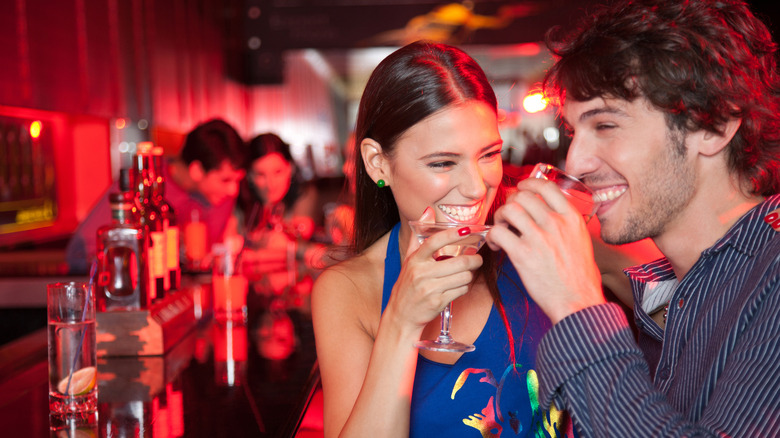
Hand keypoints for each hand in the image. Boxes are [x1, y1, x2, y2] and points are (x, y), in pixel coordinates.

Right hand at [384, 209, 482, 332]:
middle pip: (458, 262)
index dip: (452, 235)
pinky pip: (461, 290)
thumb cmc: (407, 285)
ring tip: (465, 274)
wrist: (401, 315)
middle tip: (477, 258)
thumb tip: (428, 211)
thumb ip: (419, 236)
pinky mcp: (438, 302)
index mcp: (415, 260)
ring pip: (463, 277)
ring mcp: (429, 289)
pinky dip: (464, 287)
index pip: (435, 242)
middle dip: (473, 260)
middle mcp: (421, 273)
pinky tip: (458, 286)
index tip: (467, 230)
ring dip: (468, 276)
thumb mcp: (409, 260)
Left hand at [486, 178, 604, 322]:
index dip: (528, 184)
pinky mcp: (523, 254)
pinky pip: (498, 232)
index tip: (521, 189)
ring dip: (500, 217)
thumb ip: (565, 224)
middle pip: (523, 196)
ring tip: (502, 230)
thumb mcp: (581, 241)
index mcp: (571, 218)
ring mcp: (539, 237)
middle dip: (511, 203)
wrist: (579, 302)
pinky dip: (493, 236)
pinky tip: (498, 247)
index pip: (546, 186)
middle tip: (508, 216)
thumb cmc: (580, 278)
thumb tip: (546, 214)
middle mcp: (555, 223)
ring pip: (509, 209)